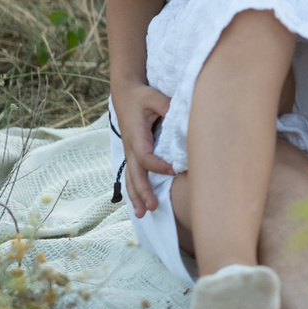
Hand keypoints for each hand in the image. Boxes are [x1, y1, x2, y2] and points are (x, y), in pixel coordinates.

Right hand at [111, 83, 171, 216]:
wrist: (125, 94)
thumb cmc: (142, 96)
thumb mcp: (155, 97)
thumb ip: (167, 106)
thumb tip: (182, 116)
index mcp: (136, 135)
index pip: (146, 156)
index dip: (159, 165)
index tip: (174, 170)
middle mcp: (130, 147)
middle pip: (135, 174)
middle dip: (144, 192)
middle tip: (153, 208)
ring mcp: (129, 152)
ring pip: (131, 178)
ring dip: (136, 197)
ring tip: (142, 215)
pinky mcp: (132, 154)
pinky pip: (132, 175)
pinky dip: (135, 190)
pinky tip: (139, 205)